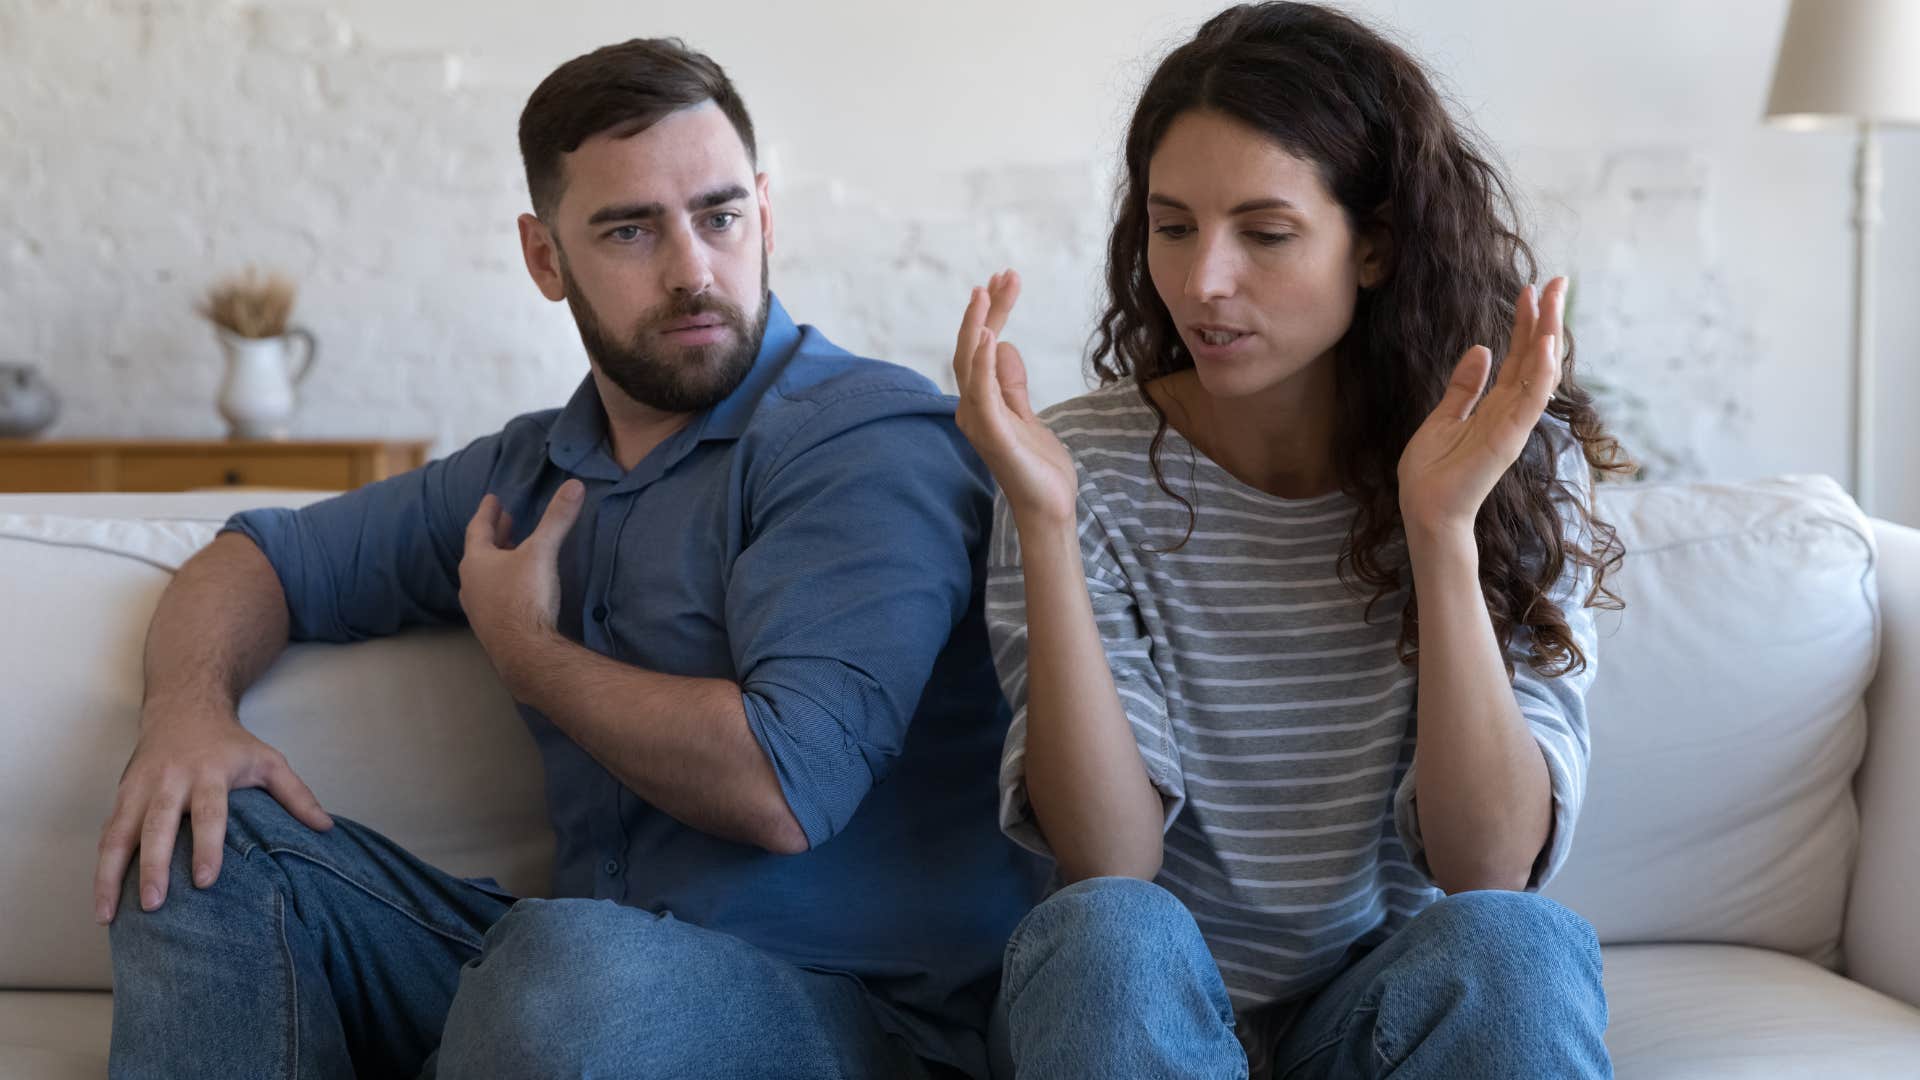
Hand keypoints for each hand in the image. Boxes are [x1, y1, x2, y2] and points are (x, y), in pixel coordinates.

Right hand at [94, 702, 331, 923]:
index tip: (207, 880)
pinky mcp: (122, 794)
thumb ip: (297, 795)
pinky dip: (102, 865)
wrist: (185, 707)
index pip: (209, 812)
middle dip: (154, 865)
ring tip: (108, 915)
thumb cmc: (231, 743)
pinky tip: (102, 898)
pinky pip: (108, 833)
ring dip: (111, 874)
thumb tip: (326, 828)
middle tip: (154, 904)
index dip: (208, 846)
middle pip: (159, 825)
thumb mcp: (269, 761)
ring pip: (120, 833)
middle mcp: (171, 780)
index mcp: (210, 772)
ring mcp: (141, 787)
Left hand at [458, 480, 583, 674]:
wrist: (523, 653)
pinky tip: (516, 589)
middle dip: (495, 534)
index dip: (487, 511)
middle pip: (480, 552)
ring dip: (498, 561)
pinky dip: (503, 584)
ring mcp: (478, 609)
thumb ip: (557, 519)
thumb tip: (575, 484)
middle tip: (505, 520)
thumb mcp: (542, 552)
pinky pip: (493, 597)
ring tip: (512, 552)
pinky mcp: (491, 628)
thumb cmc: (526, 598)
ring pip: (485, 577)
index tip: (492, 498)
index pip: (478, 528)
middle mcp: (471, 584)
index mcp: (477, 562)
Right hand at [952, 270, 1077, 527]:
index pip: (980, 349)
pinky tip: (992, 336)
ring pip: (970, 364)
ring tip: (987, 291)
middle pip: (973, 348)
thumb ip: (1011, 384)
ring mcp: (978, 421)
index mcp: (979, 403)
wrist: (1049, 508)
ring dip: (978, 325)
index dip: (989, 314)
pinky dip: (984, 363)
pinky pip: (982, 393)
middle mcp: (971, 409)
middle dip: (987, 309)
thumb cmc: (1038, 467)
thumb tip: (1004, 345)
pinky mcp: (992, 435)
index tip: (1003, 281)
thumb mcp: (1027, 414)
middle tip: (1003, 275)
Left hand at [1397, 277, 1565, 537]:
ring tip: (1554, 300)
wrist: (1425, 510)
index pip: (1517, 356)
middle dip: (1547, 319)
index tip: (1532, 289)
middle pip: (1535, 357)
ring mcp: (1513, 424)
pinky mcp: (1508, 439)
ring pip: (1539, 372)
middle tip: (1558, 281)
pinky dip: (1540, 373)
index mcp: (1495, 405)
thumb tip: (1481, 350)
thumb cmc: (1432, 472)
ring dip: (1549, 336)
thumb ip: (1463, 387)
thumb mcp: (1443, 417)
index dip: (1525, 323)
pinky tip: (1546, 345)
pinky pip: (1530, 401)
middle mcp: (1510, 411)